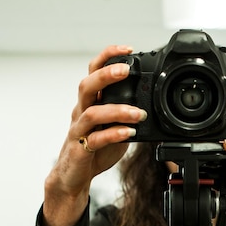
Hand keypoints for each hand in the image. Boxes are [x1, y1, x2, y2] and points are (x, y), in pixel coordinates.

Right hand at [42, 45, 147, 225]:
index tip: (128, 49)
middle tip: (126, 70)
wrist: (73, 176)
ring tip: (138, 113)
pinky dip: (113, 134)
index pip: (93, 71)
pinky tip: (128, 132)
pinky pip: (96, 139)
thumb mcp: (114, 126)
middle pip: (87, 85)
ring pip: (92, 112)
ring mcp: (79, 130)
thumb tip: (152, 104)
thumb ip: (127, 113)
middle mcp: (81, 111)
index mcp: (90, 102)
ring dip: (117, 110)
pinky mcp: (80, 148)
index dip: (108, 56)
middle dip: (106, 74)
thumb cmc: (94, 149)